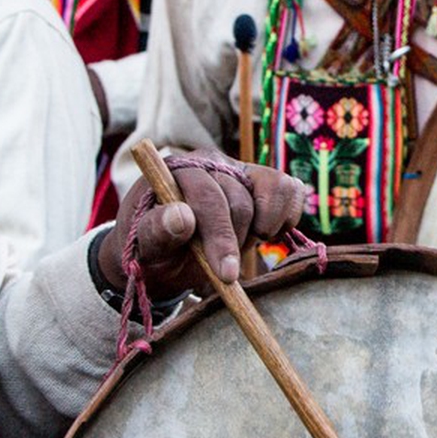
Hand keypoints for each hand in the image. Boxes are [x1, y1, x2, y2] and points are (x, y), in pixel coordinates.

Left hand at [99, 156, 306, 293]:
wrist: (169, 254)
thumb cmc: (155, 249)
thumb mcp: (145, 247)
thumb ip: (156, 231)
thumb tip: (182, 217)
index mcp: (176, 171)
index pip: (207, 197)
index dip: (219, 235)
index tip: (225, 274)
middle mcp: (211, 163)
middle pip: (240, 202)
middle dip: (235, 243)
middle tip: (225, 271)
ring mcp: (241, 170)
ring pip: (272, 193)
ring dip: (261, 229)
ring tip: (238, 244)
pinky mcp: (265, 181)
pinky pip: (291, 190)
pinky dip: (285, 218)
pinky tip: (262, 233)